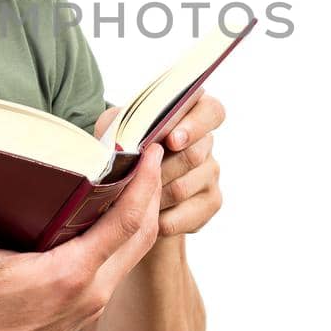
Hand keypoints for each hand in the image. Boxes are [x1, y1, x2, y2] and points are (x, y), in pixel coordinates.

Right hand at [0, 141, 165, 330]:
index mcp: (73, 274)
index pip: (127, 222)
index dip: (145, 184)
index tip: (152, 152)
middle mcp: (93, 290)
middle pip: (144, 235)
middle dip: (154, 193)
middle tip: (154, 157)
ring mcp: (93, 304)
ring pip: (134, 255)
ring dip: (143, 218)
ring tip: (138, 182)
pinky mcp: (86, 312)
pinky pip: (120, 268)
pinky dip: (126, 240)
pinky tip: (111, 222)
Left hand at [94, 87, 225, 237]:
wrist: (125, 186)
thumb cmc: (123, 149)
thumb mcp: (119, 130)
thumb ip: (126, 127)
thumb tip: (124, 141)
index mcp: (192, 114)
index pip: (212, 111)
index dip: (195, 126)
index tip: (172, 141)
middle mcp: (206, 143)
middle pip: (194, 155)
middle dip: (160, 168)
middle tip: (136, 175)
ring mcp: (211, 173)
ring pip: (183, 187)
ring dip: (153, 195)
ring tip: (132, 195)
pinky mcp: (211, 202)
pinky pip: (186, 215)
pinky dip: (160, 219)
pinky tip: (145, 216)